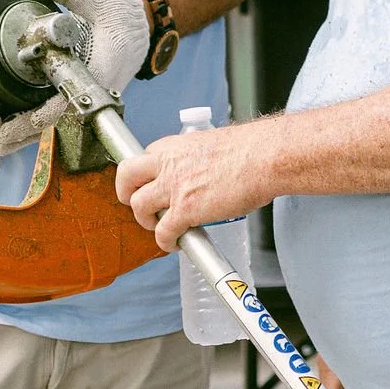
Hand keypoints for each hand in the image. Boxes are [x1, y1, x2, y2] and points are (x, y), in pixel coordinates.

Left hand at [0, 0, 150, 157]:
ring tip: (0, 142)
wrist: (137, 20)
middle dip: (31, 129)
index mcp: (107, 62)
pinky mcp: (84, 93)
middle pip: (65, 117)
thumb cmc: (116, 5)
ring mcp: (94, 93)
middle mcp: (102, 85)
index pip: (75, 94)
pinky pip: (61, 112)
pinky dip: (38, 121)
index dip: (46, 110)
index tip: (19, 119)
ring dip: (32, 131)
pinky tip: (12, 129)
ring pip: (62, 120)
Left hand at [113, 124, 266, 250]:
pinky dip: (165, 241)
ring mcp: (173, 187)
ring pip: (138, 206)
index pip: (143, 159)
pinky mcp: (184, 210)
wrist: (264, 157)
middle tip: (138, 204)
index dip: (145, 176)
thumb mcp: (211, 144)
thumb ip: (197, 159)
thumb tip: (201, 172)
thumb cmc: (249, 149)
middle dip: (126, 193)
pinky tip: (174, 243)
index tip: (151, 185)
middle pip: (126, 176)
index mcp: (174, 146)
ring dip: (147, 220)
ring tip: (161, 227)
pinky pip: (162, 231)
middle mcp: (167, 163)